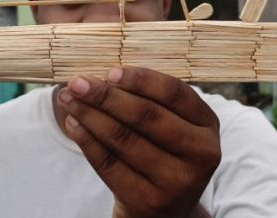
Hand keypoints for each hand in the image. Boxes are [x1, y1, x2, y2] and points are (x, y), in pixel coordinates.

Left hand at [56, 66, 220, 217]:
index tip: (110, 71)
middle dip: (106, 96)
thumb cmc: (161, 152)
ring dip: (90, 115)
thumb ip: (149, 100)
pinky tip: (73, 124)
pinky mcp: (150, 201)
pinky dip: (86, 141)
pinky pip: (109, 164)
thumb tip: (101, 76)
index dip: (142, 80)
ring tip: (67, 99)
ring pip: (124, 139)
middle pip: (147, 116)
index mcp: (208, 125)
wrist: (163, 210)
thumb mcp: (171, 126)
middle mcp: (201, 154)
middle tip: (77, 83)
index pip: (175, 94)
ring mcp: (177, 182)